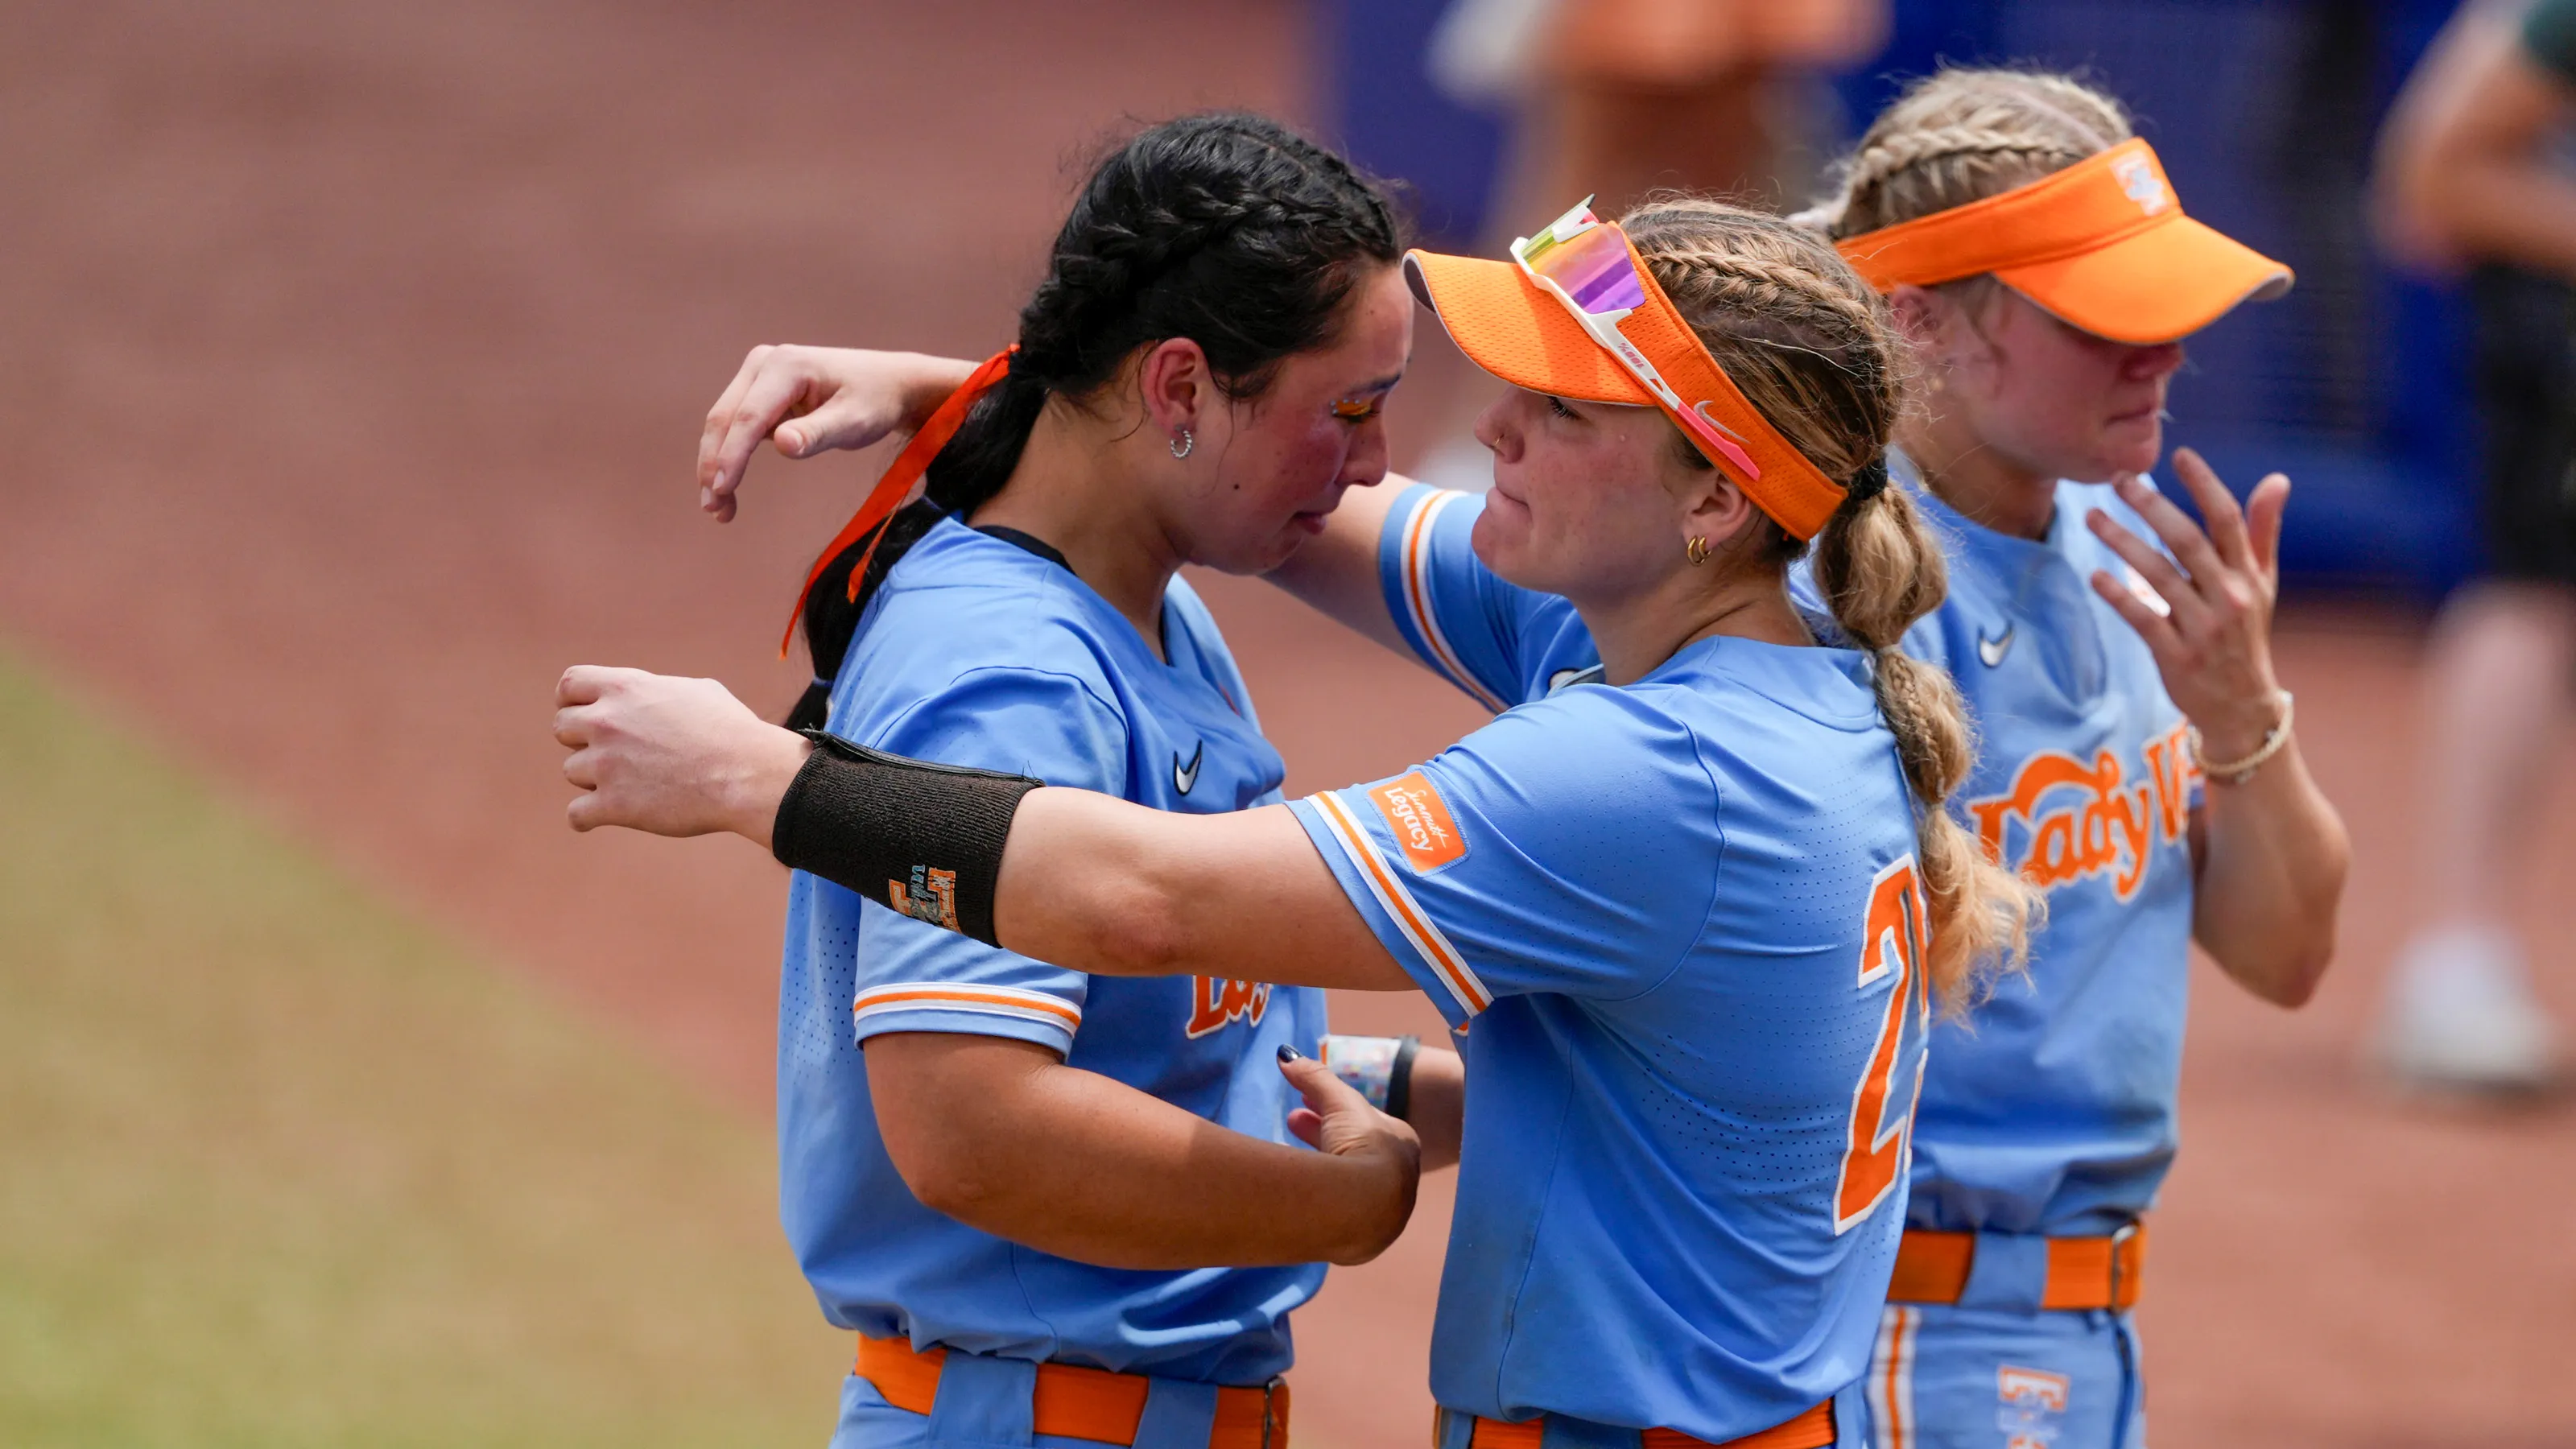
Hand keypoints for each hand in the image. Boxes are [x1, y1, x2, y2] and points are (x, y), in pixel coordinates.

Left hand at [555, 665, 811, 843]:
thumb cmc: (731, 731)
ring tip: (632, 783)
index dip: (572, 701)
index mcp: (625, 688)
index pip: (569, 686)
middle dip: (583, 741)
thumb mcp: (696, 691)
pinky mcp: (613, 804)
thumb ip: (659, 692)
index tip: (583, 715)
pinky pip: (576, 814)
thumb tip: (651, 698)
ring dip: (595, 778)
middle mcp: (607, 722)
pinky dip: (587, 817)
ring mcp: (606, 764)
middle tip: (615, 754)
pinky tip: (601, 816)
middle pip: (562, 729)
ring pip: (572, 770)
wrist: (747, 773)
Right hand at [697, 347, 975, 521]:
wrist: (889, 384)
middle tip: (713, 508)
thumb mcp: (856, 421)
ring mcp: (759, 376)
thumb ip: (819, 433)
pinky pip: (736, 426)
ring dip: (715, 464)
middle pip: (726, 418)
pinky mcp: (759, 392)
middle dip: (715, 464)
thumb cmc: (876, 401)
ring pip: (725, 423)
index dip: (732, 454)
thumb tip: (782, 444)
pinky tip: (727, 488)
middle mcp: (765, 364)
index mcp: (787, 365)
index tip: (722, 489)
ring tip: (718, 509)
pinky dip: (729, 456)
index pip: (750, 416)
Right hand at [1279, 1047, 1420, 1263]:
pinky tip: (1303, 1193)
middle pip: (1356, 1148)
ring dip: (1320, 1160)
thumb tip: (1286, 1055)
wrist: (1366, 1206)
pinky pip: (1341, 1206)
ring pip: (1349, 1179)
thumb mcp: (1339, 1103)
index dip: (1332, 1108)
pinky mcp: (1364, 1235)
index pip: (1364, 1120)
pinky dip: (1323, 1193)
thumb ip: (1314, 1077)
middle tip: (1293, 1119)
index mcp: (1402, 1141)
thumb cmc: (1362, 1147)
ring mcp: (1384, 1208)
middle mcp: (1399, 1175)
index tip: (1305, 1102)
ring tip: (1286, 1151)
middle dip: (1323, 1131)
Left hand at [2086, 448, 2289, 759]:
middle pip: (2187, 541)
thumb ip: (2263, 531)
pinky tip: (2095, 575)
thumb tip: (2277, 478)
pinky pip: (2143, 618)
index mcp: (2248, 575)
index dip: (2205, 485)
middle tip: (2119, 480)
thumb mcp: (2263, 584)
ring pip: (2158, 576)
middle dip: (2152, 507)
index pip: (2228, 521)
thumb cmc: (2246, 635)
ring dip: (2122, 543)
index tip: (2180, 454)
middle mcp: (2229, 597)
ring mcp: (2203, 628)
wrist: (2243, 706)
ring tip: (2092, 517)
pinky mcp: (2177, 656)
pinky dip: (2118, 595)